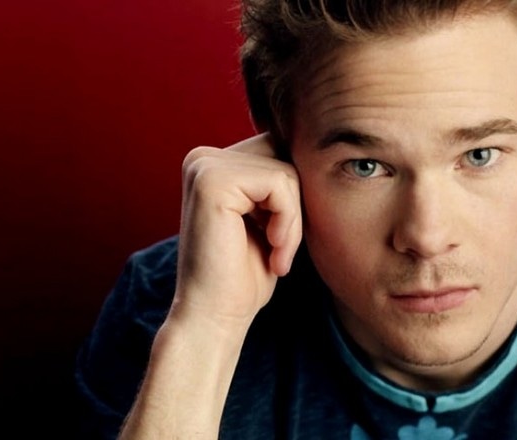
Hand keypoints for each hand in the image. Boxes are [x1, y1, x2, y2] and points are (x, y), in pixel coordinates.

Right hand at [170, 133, 302, 329]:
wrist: (216, 317)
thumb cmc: (245, 275)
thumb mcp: (268, 218)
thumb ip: (277, 182)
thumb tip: (313, 148)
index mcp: (213, 164)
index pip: (279, 152)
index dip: (292, 198)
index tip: (277, 238)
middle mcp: (203, 158)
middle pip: (284, 156)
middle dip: (294, 206)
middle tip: (279, 248)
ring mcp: (204, 166)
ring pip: (286, 172)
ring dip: (293, 220)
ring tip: (276, 253)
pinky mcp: (212, 181)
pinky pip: (279, 184)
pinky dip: (288, 222)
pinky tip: (272, 251)